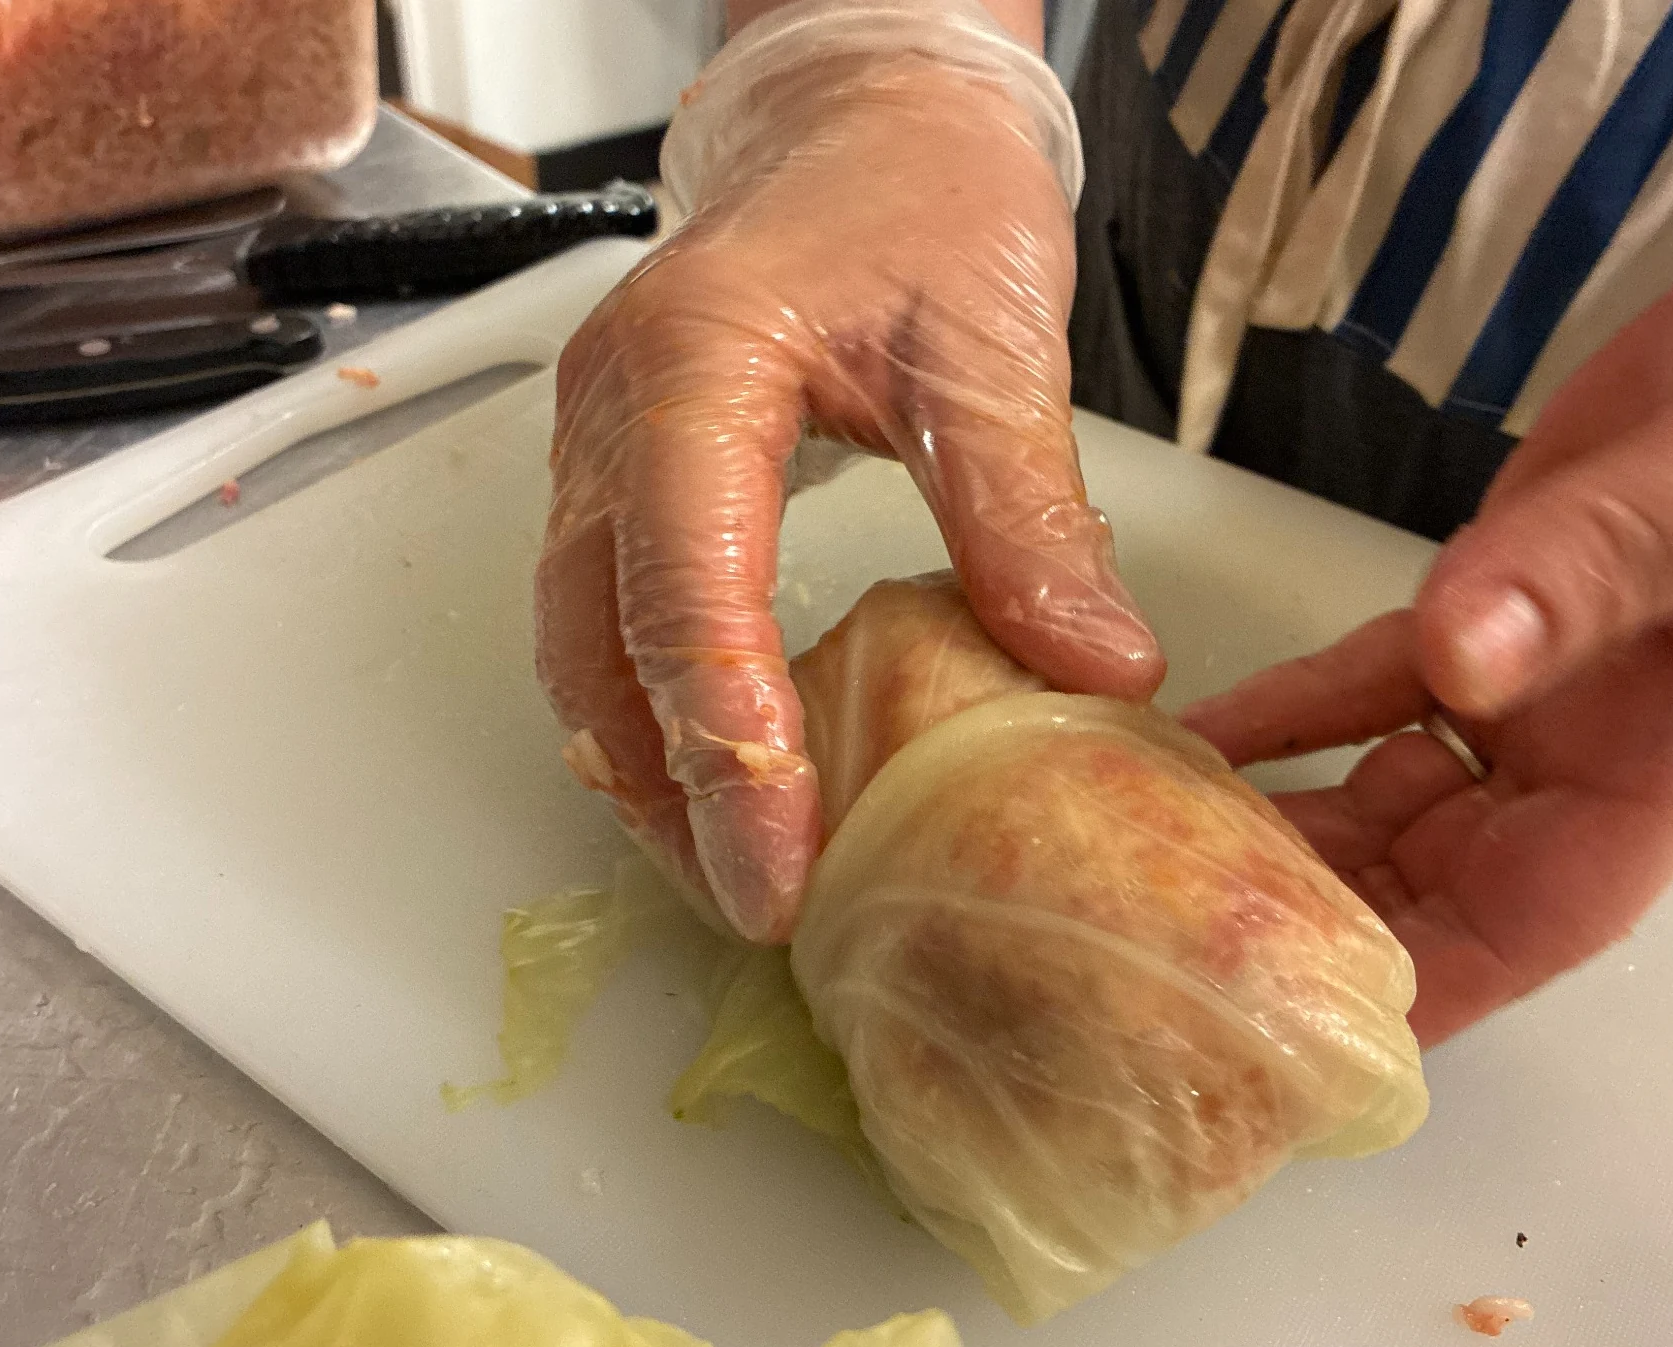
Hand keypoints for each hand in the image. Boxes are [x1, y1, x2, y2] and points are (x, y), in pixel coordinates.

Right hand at [537, 40, 1161, 942]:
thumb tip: (1094, 669)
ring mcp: (600, 442)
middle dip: (667, 788)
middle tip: (758, 899)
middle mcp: (614, 412)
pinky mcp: (621, 469)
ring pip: (578, 642)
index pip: (684, 589)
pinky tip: (724, 764)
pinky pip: (603, 612)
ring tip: (736, 861)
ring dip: (644, 763)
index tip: (774, 870)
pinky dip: (650, 704)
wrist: (866, 120)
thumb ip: (1028, 510)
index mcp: (694, 364)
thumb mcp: (994, 342)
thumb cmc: (923, 194)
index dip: (726, 748)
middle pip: (598, 642)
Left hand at [1183, 179, 1672, 1045]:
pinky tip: (1189, 733)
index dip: (1410, 994)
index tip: (1281, 1037)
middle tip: (1146, 932)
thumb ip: (1625, 556)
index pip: (1527, 922)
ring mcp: (1545, 678)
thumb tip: (1462, 658)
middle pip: (1426, 884)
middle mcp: (1598, 748)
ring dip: (1274, 826)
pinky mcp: (1503, 594)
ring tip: (1131, 844)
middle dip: (1298, 922)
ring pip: (1386, 796)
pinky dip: (1287, 714)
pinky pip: (1374, 685)